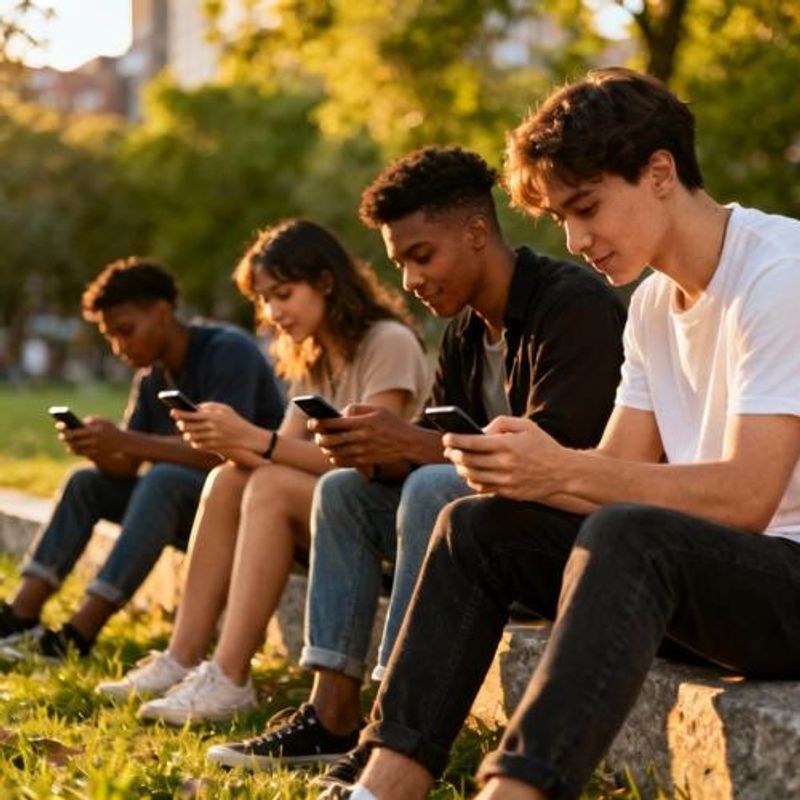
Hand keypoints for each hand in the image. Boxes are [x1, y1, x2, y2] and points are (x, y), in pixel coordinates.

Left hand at [58, 417, 124, 458]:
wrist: (124, 442)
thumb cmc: (111, 428)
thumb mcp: (102, 421)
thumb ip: (89, 421)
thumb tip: (76, 423)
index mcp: (94, 431)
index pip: (75, 431)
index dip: (65, 429)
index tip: (59, 425)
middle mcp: (93, 441)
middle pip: (74, 441)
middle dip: (65, 438)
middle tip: (61, 435)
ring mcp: (94, 449)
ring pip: (77, 448)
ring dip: (70, 445)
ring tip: (66, 442)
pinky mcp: (95, 454)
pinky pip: (82, 453)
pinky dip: (76, 450)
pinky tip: (72, 447)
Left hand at [172, 402, 265, 452]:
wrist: (247, 436)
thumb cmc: (234, 420)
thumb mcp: (224, 409)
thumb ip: (208, 406)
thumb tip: (193, 407)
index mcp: (213, 416)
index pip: (191, 414)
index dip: (180, 413)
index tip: (172, 411)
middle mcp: (211, 427)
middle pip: (188, 427)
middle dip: (181, 424)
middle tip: (179, 423)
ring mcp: (212, 438)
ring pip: (191, 437)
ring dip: (187, 434)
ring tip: (186, 432)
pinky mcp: (213, 447)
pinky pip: (198, 445)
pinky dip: (194, 442)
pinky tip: (194, 439)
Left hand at [309, 403, 412, 466]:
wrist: (409, 443)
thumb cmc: (392, 423)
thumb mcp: (377, 409)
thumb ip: (357, 409)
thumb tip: (339, 414)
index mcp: (363, 423)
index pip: (334, 423)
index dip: (319, 423)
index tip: (312, 421)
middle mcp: (361, 438)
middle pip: (330, 440)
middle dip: (319, 437)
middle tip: (317, 434)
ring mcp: (362, 452)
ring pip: (334, 452)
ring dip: (325, 448)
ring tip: (324, 443)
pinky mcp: (364, 462)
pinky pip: (342, 462)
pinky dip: (334, 458)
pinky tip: (334, 453)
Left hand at [443, 416, 565, 500]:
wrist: (564, 472)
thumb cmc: (542, 445)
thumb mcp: (526, 426)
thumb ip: (500, 423)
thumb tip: (479, 431)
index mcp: (508, 445)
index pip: (472, 442)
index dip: (455, 439)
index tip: (446, 437)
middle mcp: (505, 464)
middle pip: (468, 460)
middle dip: (453, 454)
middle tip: (448, 450)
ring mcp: (507, 481)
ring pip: (472, 476)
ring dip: (460, 468)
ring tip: (458, 462)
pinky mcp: (508, 492)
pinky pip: (483, 488)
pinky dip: (472, 481)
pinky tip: (471, 474)